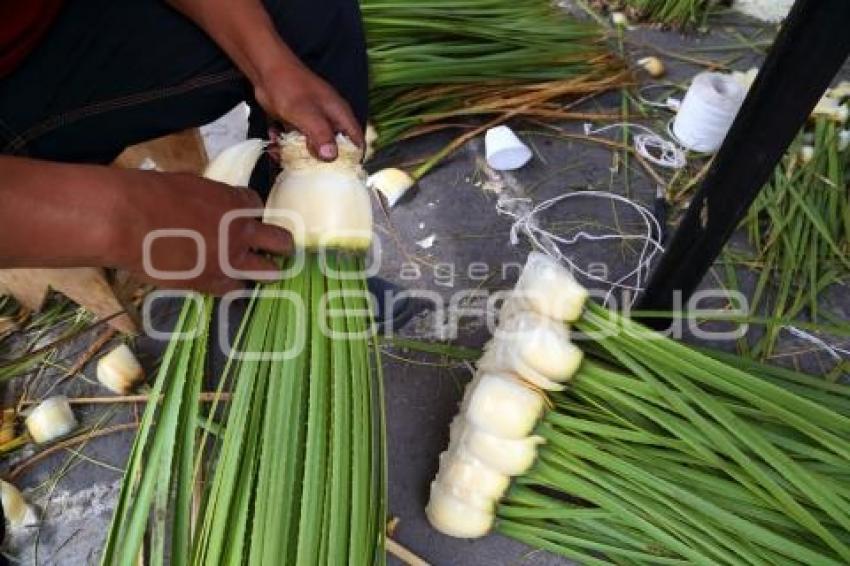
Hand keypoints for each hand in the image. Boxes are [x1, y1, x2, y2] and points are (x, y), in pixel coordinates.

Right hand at [113, 169, 292, 294]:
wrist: (127, 220)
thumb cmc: (149, 193)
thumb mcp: (188, 186)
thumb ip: (208, 199)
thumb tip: (208, 205)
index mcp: (235, 202)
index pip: (258, 206)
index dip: (252, 212)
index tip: (248, 217)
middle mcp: (240, 232)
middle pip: (280, 241)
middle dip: (281, 244)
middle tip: (281, 248)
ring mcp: (229, 260)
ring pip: (266, 271)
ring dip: (265, 270)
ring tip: (266, 273)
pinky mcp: (211, 282)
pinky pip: (235, 290)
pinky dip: (233, 287)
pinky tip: (230, 285)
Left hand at [254, 60, 363, 160]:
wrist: (266, 70)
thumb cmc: (290, 87)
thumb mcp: (307, 114)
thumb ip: (321, 135)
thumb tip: (332, 157)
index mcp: (339, 115)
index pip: (356, 142)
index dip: (352, 159)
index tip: (340, 174)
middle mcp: (329, 120)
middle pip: (332, 149)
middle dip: (317, 161)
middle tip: (304, 167)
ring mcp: (312, 121)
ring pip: (311, 147)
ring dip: (295, 153)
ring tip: (280, 153)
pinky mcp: (297, 122)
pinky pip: (295, 140)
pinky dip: (284, 143)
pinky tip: (273, 138)